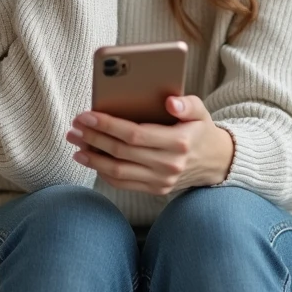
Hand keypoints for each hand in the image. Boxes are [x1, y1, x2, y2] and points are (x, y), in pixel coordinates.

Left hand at [66, 95, 234, 195]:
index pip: (134, 134)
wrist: (216, 162)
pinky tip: (90, 158)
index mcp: (178, 142)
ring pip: (118, 172)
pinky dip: (103, 172)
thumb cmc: (201, 130)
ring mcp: (161, 181)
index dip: (108, 125)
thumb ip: (187, 104)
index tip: (87, 115)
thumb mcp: (201, 111)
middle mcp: (169, 164)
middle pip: (121, 152)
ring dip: (92, 158)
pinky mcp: (156, 190)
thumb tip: (170, 102)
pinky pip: (123, 183)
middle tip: (75, 127)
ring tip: (76, 144)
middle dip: (93, 138)